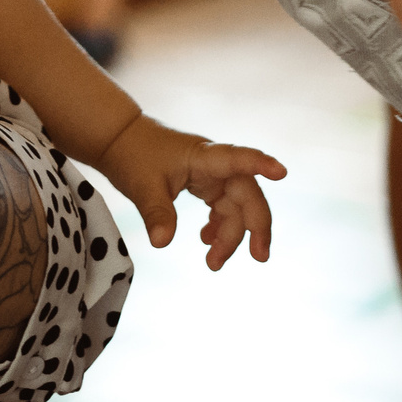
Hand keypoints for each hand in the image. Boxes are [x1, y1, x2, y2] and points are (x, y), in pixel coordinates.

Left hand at [94, 115, 285, 269]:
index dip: (260, 164)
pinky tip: (206, 241)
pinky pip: (222, 207)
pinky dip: (219, 227)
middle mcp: (214, 164)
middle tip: (259, 257)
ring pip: (234, 207)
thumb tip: (163, 243)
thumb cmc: (132, 154)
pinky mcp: (204, 183)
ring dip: (231, 235)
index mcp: (203, 156)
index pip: (237, 158)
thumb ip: (156, 213)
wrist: (119, 139)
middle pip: (246, 194)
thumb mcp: (142, 186)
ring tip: (213, 262)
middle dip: (255, 226)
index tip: (281, 172)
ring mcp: (211, 174)